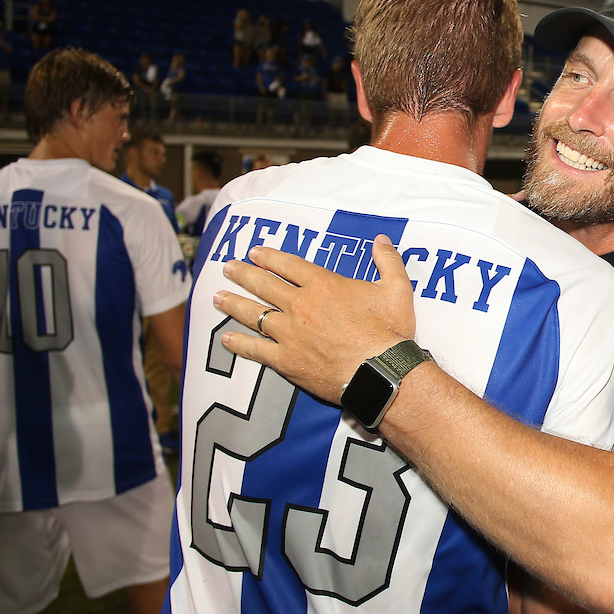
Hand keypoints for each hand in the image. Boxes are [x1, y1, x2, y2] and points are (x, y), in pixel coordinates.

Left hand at [213, 234, 415, 403]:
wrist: (381, 373)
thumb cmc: (389, 332)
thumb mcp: (397, 289)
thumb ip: (388, 261)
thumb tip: (382, 240)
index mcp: (323, 285)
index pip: (288, 265)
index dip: (269, 257)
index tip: (254, 253)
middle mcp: (300, 305)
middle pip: (264, 285)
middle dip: (243, 274)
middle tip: (227, 268)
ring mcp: (290, 333)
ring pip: (254, 314)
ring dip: (234, 303)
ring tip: (217, 296)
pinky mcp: (286, 360)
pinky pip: (256, 350)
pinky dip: (239, 343)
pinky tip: (226, 339)